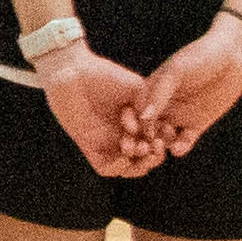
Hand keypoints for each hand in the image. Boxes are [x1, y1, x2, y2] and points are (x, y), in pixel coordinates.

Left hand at [37, 40, 163, 176]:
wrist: (73, 73)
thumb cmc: (104, 75)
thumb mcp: (135, 88)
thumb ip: (149, 108)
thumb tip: (151, 132)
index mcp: (138, 120)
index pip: (157, 139)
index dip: (165, 141)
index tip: (168, 134)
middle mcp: (124, 134)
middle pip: (145, 158)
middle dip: (152, 156)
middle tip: (152, 146)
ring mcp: (107, 141)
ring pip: (127, 167)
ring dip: (137, 165)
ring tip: (138, 149)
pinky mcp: (89, 145)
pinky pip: (105, 167)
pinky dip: (117, 167)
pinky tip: (123, 157)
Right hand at [128, 25, 241, 156]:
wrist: (232, 56)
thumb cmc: (200, 56)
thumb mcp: (176, 72)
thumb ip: (159, 94)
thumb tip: (143, 117)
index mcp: (151, 90)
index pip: (134, 111)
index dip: (130, 123)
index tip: (130, 134)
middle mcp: (162, 105)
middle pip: (146, 129)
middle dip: (143, 141)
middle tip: (145, 148)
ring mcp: (179, 116)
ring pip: (164, 138)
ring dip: (161, 145)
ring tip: (163, 148)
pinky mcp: (196, 124)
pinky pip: (185, 141)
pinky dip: (180, 147)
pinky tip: (179, 149)